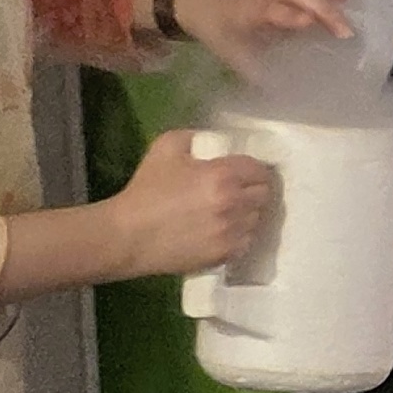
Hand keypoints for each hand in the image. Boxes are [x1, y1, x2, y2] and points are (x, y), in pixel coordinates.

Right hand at [115, 129, 278, 277]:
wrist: (129, 235)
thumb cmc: (146, 190)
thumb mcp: (165, 147)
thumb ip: (195, 137)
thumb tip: (213, 142)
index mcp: (222, 175)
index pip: (259, 170)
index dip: (254, 169)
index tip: (245, 172)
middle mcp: (233, 204)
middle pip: (263, 194)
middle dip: (253, 190)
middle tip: (239, 190)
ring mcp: (231, 232)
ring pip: (257, 219)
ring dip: (247, 213)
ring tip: (230, 211)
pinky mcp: (225, 255)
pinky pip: (246, 241)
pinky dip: (240, 235)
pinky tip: (223, 230)